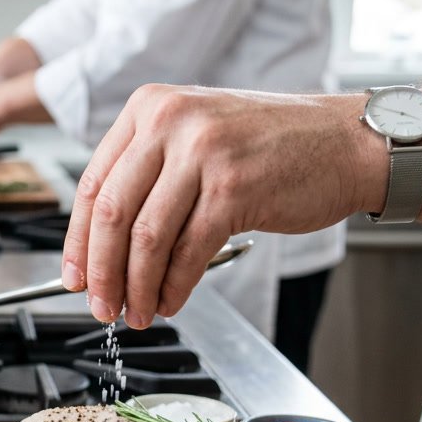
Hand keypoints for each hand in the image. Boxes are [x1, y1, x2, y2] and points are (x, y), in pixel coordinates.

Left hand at [63, 85, 384, 327]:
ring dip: (136, 287)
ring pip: (146, 238)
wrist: (346, 141)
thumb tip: (103, 247)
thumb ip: (149, 175)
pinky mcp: (233, 188)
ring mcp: (203, 153)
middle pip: (112, 214)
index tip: (75, 278)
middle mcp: (171, 122)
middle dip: (102, 272)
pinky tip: (170, 301)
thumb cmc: (271, 146)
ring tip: (137, 313)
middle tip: (100, 306)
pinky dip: (173, 286)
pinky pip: (188, 252)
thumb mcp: (196, 137)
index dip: (77, 241)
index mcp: (150, 108)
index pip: (94, 184)